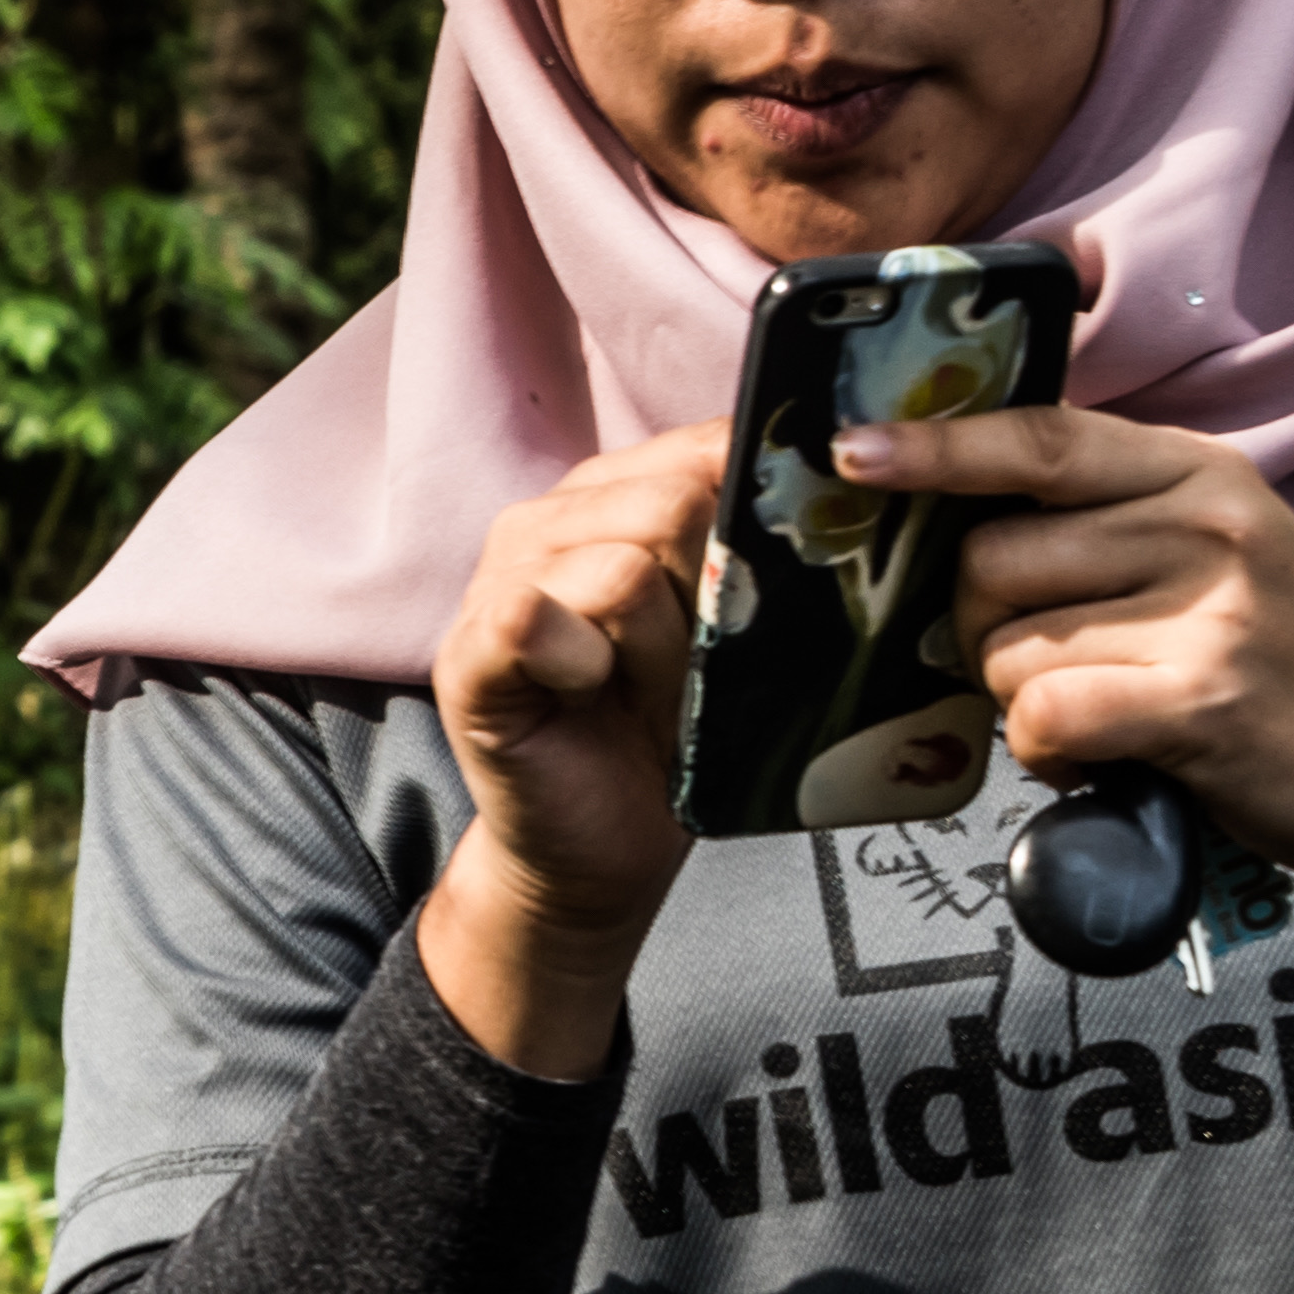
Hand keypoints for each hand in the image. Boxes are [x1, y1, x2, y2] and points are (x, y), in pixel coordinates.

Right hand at [416, 420, 722, 1078]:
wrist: (603, 846)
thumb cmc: (669, 733)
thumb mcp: (729, 628)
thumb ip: (750, 548)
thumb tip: (825, 477)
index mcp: (613, 497)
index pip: (706, 447)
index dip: (755, 515)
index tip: (762, 592)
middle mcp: (547, 521)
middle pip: (674, 501)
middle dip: (710, 598)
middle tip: (694, 670)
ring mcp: (496, 580)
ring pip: (624, 570)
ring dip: (660, 654)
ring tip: (646, 696)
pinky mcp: (468, 652)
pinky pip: (535, 618)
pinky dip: (582, 664)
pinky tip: (584, 693)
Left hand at [849, 404, 1293, 947]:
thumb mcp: (1223, 557)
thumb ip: (1112, 527)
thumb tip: (953, 528)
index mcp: (1200, 473)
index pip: (1039, 439)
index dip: (935, 447)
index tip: (854, 454)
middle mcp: (1206, 523)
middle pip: (991, 557)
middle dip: (984, 630)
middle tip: (1054, 671)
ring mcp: (1211, 608)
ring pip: (1007, 648)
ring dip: (1026, 703)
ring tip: (1109, 719)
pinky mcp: (1206, 698)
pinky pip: (1045, 715)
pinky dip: (1051, 755)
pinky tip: (1109, 759)